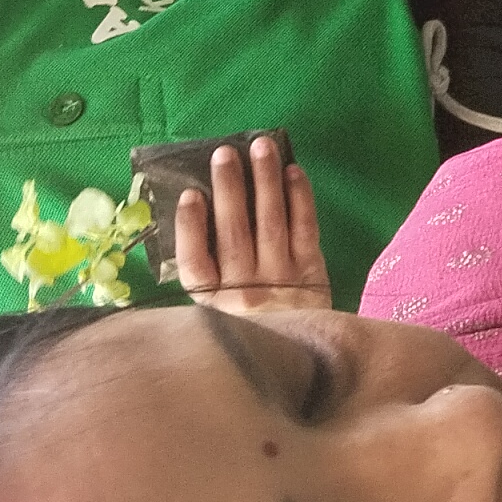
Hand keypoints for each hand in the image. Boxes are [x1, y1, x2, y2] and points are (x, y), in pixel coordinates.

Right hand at [170, 136, 331, 315]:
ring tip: (261, 147)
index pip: (195, 265)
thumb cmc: (251, 320)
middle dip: (229, 189)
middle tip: (225, 153)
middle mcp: (245, 293)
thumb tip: (198, 203)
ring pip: (270, 224)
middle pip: (233, 235)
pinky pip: (304, 228)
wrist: (301, 354)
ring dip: (265, 181)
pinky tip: (292, 170)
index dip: (190, 228)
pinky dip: (299, 198)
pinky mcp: (312, 272)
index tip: (189, 194)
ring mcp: (281, 282)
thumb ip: (207, 268)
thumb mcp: (219, 307)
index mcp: (212, 302)